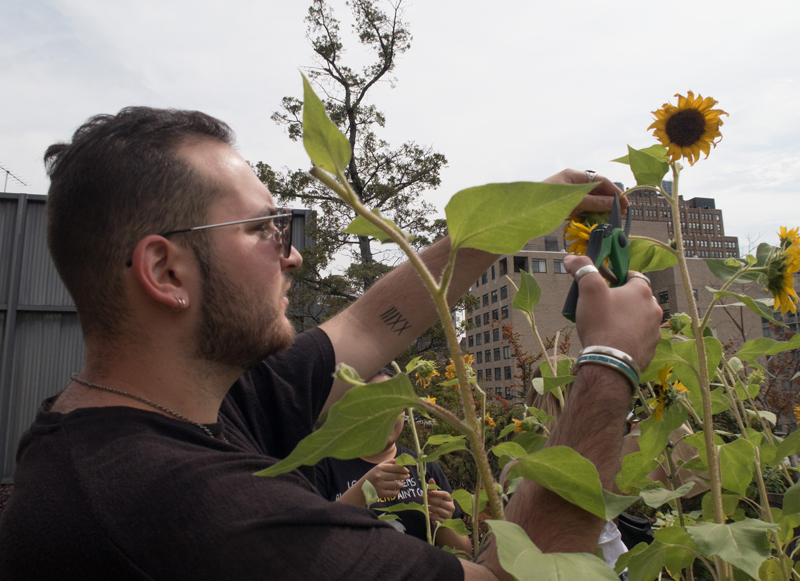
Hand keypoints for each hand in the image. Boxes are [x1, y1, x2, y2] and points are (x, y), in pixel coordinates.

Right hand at [363, 460, 409, 499]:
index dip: (403, 469)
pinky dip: (397, 491)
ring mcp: (380, 485)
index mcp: (379, 468)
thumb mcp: (377, 467)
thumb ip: (388, 463)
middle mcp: (379, 476)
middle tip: (407, 476)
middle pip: (396, 475)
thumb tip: (399, 460)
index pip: (394, 467)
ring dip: (401, 484)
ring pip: (396, 484)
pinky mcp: (381, 494)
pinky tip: (397, 489)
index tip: (407, 470)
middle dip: (404, 476)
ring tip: (401, 483)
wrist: (361, 489)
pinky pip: (393, 493)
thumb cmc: (371, 476)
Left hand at [426, 478, 455, 522]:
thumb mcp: (436, 497)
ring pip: (438, 510)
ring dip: (430, 508)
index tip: (428, 492)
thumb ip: (433, 489)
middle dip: (430, 500)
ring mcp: (449, 515)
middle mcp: (451, 506)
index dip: (437, 493)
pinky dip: (431, 516)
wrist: (441, 520)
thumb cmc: (438, 506)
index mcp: (450, 499)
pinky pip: (437, 518)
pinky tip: (427, 513)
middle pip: (440, 502)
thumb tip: (431, 479)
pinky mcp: (445, 522)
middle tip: (421, 497)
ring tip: (424, 506)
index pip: (445, 494)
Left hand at [543, 169, 628, 214]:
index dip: (614, 192)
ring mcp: (567, 192)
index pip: (600, 180)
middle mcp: (571, 181)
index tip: (625, 204)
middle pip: (596, 189)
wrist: (519, 213)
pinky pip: (581, 206)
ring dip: (601, 207)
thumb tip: (613, 203)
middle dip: (609, 199)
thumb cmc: (542, 202)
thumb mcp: (571, 202)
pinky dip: (590, 212)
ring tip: (612, 218)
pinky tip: (597, 219)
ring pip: (590, 198)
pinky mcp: (562, 204)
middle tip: (622, 213)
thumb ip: (592, 202)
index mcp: (573, 175)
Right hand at [563, 255, 661, 369]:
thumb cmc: (602, 323)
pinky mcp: (651, 349)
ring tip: (609, 326)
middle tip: (605, 306)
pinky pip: (640, 338)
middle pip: (638, 298)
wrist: (610, 363)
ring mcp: (654, 331)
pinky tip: (615, 342)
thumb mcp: (589, 291)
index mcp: (642, 292)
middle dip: (624, 299)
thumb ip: (582, 269)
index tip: (608, 283)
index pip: (635, 276)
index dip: (620, 277)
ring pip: (641, 318)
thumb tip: (571, 257)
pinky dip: (630, 337)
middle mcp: (654, 309)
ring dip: (629, 319)